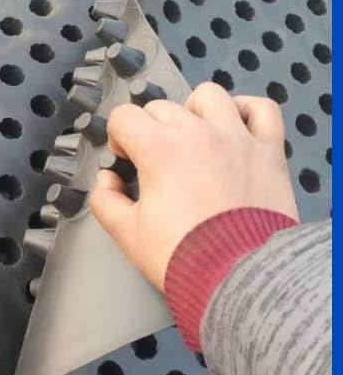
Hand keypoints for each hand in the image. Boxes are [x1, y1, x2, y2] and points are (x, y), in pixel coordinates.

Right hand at [90, 82, 298, 290]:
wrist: (240, 277)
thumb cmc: (185, 256)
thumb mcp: (127, 233)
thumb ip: (105, 200)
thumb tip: (107, 181)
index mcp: (159, 150)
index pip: (125, 116)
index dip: (117, 137)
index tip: (125, 158)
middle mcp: (198, 134)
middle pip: (161, 107)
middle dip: (149, 129)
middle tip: (152, 159)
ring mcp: (236, 138)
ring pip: (209, 96)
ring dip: (193, 110)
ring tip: (192, 136)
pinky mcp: (268, 151)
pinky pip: (261, 109)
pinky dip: (246, 110)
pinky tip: (234, 124)